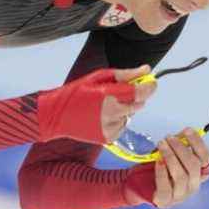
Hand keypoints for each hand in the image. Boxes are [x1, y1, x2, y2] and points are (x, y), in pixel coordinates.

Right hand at [37, 65, 155, 143]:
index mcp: (107, 95)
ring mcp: (109, 127)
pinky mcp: (108, 138)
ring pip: (130, 116)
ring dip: (124, 110)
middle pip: (138, 104)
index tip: (152, 82)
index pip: (139, 92)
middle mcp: (110, 113)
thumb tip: (147, 69)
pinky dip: (117, 121)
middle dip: (136, 97)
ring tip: (105, 106)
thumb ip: (124, 74)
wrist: (56, 116)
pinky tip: (102, 117)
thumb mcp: (98, 77)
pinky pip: (122, 126)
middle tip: (121, 92)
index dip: (149, 87)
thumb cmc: (76, 93)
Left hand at [152, 127, 208, 208]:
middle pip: (193, 166)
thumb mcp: (172, 154)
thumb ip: (179, 145)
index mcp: (198, 173)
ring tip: (161, 144)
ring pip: (181, 176)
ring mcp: (180, 195)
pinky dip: (162, 173)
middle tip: (168, 137)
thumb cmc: (162, 167)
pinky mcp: (165, 201)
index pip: (205, 159)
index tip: (187, 130)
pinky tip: (158, 161)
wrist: (142, 184)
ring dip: (170, 157)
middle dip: (181, 149)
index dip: (198, 143)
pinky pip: (166, 188)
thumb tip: (185, 132)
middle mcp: (192, 185)